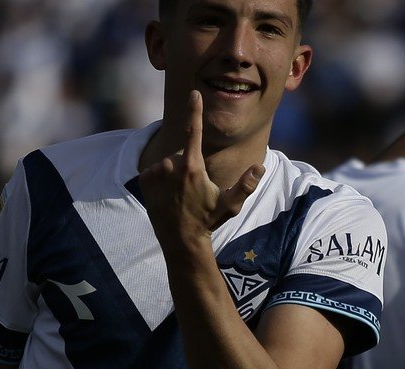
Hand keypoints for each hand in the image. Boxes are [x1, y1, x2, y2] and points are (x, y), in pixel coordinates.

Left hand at [139, 90, 264, 243]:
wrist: (181, 240)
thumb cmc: (208, 221)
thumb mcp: (231, 205)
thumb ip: (246, 185)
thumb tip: (260, 167)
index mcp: (193, 167)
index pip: (193, 131)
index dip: (194, 110)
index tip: (193, 93)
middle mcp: (171, 166)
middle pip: (183, 153)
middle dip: (189, 165)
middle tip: (193, 190)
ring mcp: (156, 172)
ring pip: (169, 162)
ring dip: (174, 173)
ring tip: (180, 195)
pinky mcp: (144, 178)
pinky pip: (156, 170)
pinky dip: (161, 178)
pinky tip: (168, 195)